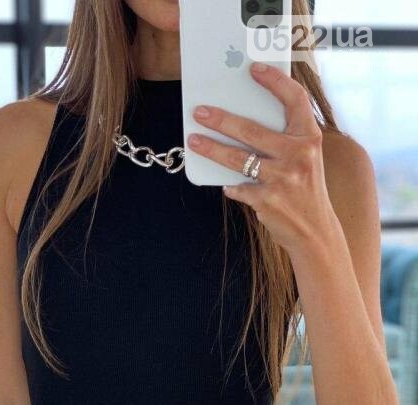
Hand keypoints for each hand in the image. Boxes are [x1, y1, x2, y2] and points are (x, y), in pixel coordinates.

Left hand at [187, 61, 338, 254]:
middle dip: (221, 119)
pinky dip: (230, 185)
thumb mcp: (304, 160)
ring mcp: (283, 179)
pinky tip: (224, 184)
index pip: (295, 100)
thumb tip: (242, 124)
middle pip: (252, 130)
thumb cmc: (304, 190)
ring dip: (211, 149)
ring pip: (238, 159)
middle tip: (200, 112)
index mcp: (310, 139)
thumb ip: (284, 140)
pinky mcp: (268, 201)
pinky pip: (238, 188)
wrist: (315, 231)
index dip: (275, 81)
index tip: (253, 68)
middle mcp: (299, 156)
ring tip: (194, 140)